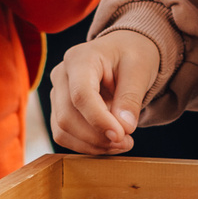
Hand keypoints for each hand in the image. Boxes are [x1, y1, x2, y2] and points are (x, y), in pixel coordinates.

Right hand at [49, 30, 159, 155]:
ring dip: (93, 145)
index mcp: (80, 58)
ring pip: (63, 130)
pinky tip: (110, 142)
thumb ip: (131, 99)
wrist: (124, 53)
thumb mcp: (140, 70)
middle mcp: (62, 75)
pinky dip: (87, 145)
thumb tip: (124, 128)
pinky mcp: (59, 110)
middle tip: (127, 142)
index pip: (81, 94)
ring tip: (122, 143)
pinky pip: (65, 135)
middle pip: (68, 116)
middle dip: (97, 137)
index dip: (98, 119)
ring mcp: (57, 93)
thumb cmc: (131, 55)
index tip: (121, 135)